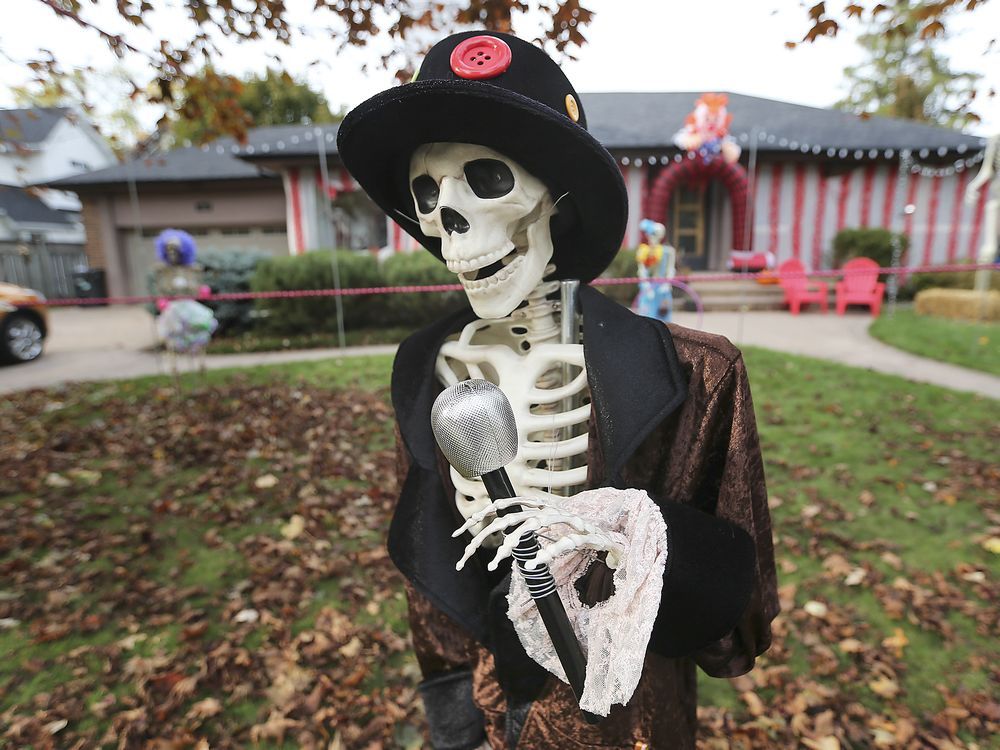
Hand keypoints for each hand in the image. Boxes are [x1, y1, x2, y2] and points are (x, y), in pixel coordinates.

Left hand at [452, 496, 623, 572]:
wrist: (621, 537)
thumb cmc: (583, 535)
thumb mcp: (551, 530)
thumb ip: (530, 529)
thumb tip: (503, 537)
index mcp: (542, 506)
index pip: (505, 504)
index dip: (481, 515)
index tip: (460, 533)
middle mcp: (552, 509)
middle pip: (511, 515)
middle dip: (485, 533)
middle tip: (468, 555)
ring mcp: (570, 520)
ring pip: (533, 526)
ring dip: (512, 544)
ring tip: (496, 560)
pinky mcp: (587, 536)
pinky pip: (563, 544)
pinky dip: (546, 554)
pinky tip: (532, 566)